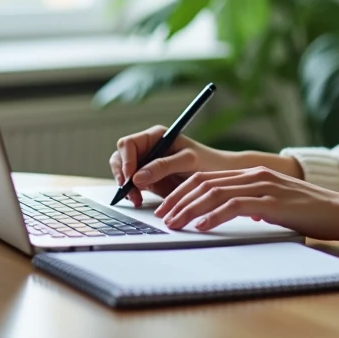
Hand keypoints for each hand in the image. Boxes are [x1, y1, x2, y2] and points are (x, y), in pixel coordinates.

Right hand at [109, 126, 235, 207]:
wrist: (218, 177)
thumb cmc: (207, 161)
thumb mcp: (187, 160)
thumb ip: (163, 166)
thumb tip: (137, 177)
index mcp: (155, 136)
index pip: (128, 144)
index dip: (125, 159)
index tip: (131, 177)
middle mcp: (147, 148)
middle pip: (120, 158)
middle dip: (122, 176)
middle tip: (130, 193)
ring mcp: (146, 164)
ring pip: (124, 173)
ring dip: (126, 187)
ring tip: (137, 199)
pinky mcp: (149, 180)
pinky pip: (132, 185)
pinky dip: (132, 193)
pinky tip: (139, 200)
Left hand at [154, 166, 338, 240]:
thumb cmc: (309, 212)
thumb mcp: (274, 204)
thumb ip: (254, 203)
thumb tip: (236, 212)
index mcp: (252, 174)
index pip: (207, 178)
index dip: (183, 192)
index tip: (167, 208)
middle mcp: (254, 175)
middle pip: (204, 183)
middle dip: (179, 200)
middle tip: (162, 217)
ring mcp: (262, 186)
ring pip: (215, 193)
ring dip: (190, 209)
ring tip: (174, 224)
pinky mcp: (271, 201)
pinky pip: (235, 206)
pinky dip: (214, 216)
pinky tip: (202, 227)